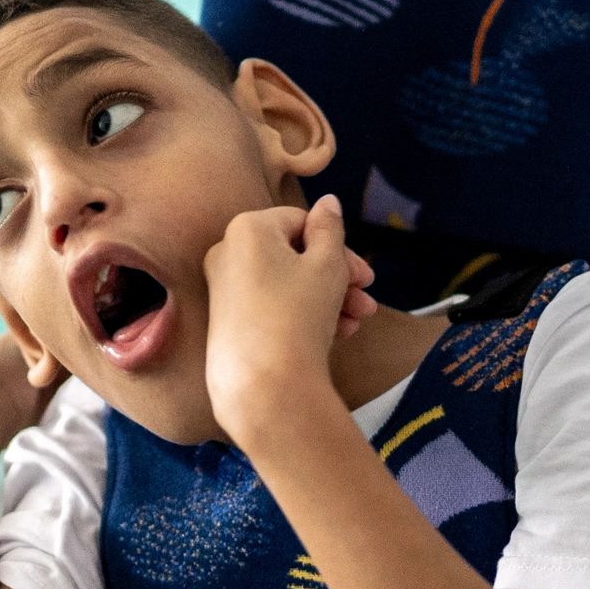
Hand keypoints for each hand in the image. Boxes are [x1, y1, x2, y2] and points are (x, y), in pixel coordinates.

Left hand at [202, 193, 377, 446]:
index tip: (365, 276)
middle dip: (338, 279)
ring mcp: (223, 289)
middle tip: (366, 301)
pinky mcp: (226, 321)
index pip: (302, 222)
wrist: (263, 386)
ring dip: (328, 299)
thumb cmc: (297, 317)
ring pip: (287, 284)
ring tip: (357, 323)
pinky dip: (303, 315)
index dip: (339, 248)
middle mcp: (227, 253)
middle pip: (295, 255)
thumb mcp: (326, 266)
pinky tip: (337, 334)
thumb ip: (330, 229)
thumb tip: (327, 202)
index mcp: (247, 228)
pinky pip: (271, 306)